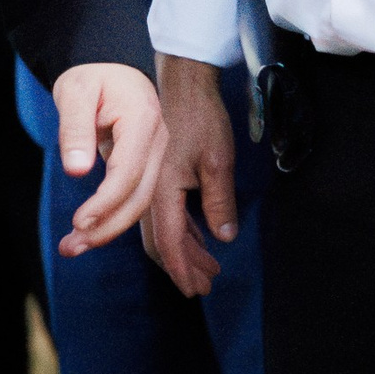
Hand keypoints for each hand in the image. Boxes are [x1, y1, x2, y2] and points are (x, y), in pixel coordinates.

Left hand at [52, 62, 167, 254]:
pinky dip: (113, 218)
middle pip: (140, 196)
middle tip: (70, 247)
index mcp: (143, 120)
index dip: (105, 202)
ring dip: (108, 229)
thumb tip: (76, 170)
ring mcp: (159, 154)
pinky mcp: (150, 165)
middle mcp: (159, 141)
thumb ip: (75, 128)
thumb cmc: (93, 76)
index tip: (79, 221)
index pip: (128, 171)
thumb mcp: (75, 91)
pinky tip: (88, 232)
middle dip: (107, 227)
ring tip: (72, 247)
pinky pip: (136, 197)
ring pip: (141, 203)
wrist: (115, 67)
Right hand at [144, 51, 235, 297]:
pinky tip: (200, 239)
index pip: (169, 242)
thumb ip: (220, 201)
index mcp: (161, 190)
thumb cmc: (200, 118)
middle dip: (183, 267)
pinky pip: (166, 214)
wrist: (182, 84)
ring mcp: (152, 185)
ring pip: (163, 230)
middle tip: (205, 286)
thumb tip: (224, 237)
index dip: (182, 269)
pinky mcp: (159, 177)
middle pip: (161, 242)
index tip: (196, 289)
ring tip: (208, 270)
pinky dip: (183, 232)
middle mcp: (150, 192)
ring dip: (185, 252)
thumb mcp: (218, 160)